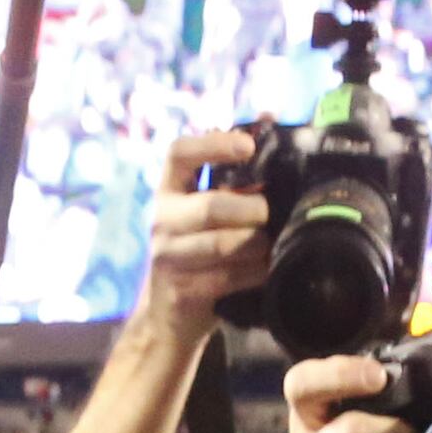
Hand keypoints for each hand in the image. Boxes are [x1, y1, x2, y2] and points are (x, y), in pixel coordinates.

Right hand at [143, 132, 270, 338]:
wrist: (167, 315)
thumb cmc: (198, 253)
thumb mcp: (205, 210)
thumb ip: (231, 173)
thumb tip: (267, 117)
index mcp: (168, 191)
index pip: (178, 153)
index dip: (213, 144)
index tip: (248, 145)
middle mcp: (161, 220)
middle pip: (210, 206)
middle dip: (250, 211)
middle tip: (268, 216)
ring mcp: (167, 257)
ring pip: (223, 244)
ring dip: (256, 245)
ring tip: (269, 246)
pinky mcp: (181, 290)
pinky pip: (228, 277)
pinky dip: (255, 273)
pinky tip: (265, 270)